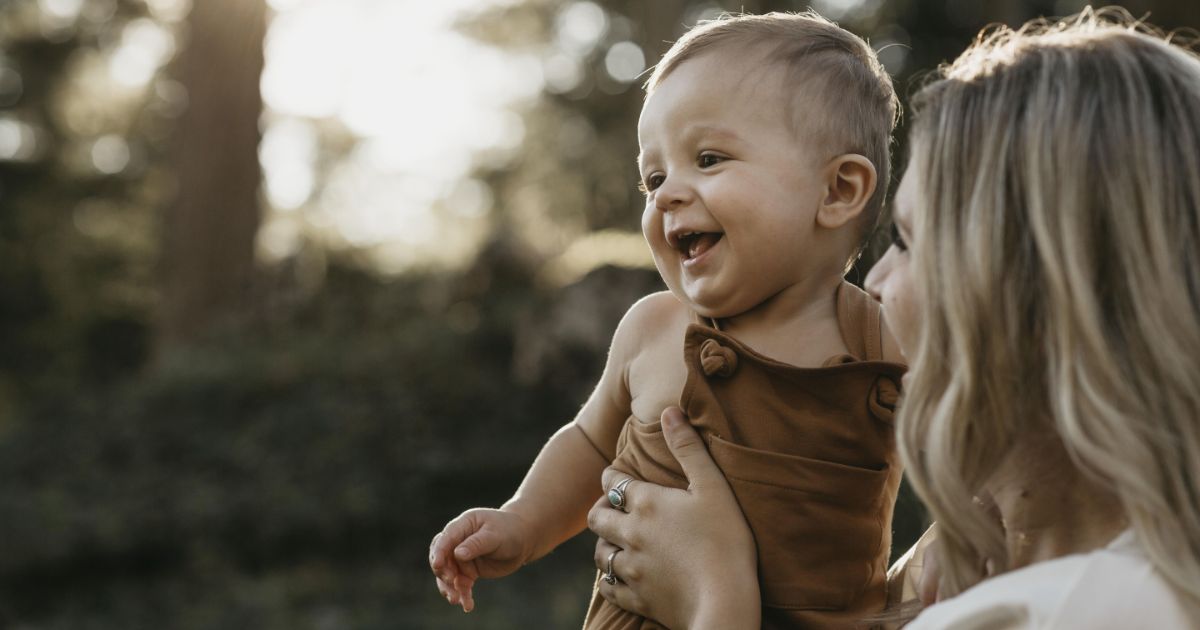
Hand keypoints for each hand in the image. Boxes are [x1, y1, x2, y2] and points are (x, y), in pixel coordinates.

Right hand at [429, 508, 534, 611]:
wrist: (522, 541)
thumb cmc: (509, 531)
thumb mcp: (495, 536)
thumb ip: (476, 544)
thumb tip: (457, 554)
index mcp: (463, 525)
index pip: (446, 538)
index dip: (439, 551)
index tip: (437, 565)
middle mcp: (458, 541)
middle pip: (442, 557)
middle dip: (443, 572)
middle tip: (452, 582)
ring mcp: (461, 557)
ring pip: (448, 574)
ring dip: (449, 588)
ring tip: (455, 600)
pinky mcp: (468, 571)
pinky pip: (460, 585)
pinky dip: (462, 595)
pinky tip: (467, 606)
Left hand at [586, 407, 759, 629]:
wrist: (725, 602)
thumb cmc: (726, 541)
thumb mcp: (714, 487)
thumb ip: (689, 448)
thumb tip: (669, 410)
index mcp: (646, 503)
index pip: (612, 483)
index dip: (613, 479)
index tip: (618, 479)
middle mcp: (630, 533)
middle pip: (597, 517)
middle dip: (602, 509)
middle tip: (614, 509)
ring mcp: (630, 568)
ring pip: (599, 553)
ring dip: (605, 544)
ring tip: (617, 541)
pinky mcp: (636, 598)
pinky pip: (609, 587)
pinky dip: (610, 580)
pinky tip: (620, 577)